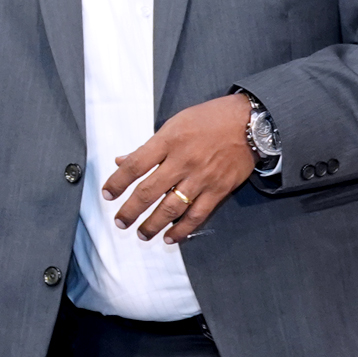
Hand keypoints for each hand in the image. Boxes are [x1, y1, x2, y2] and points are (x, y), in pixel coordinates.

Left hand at [103, 93, 254, 243]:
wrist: (250, 122)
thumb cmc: (209, 119)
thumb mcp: (174, 124)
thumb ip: (149, 146)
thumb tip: (122, 161)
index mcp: (168, 141)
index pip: (135, 165)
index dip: (118, 182)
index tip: (107, 194)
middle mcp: (183, 161)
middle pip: (149, 191)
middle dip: (131, 210)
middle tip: (119, 221)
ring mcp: (202, 177)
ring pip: (171, 207)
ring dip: (153, 224)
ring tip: (141, 234)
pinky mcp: (219, 190)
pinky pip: (197, 214)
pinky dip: (182, 229)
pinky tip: (169, 237)